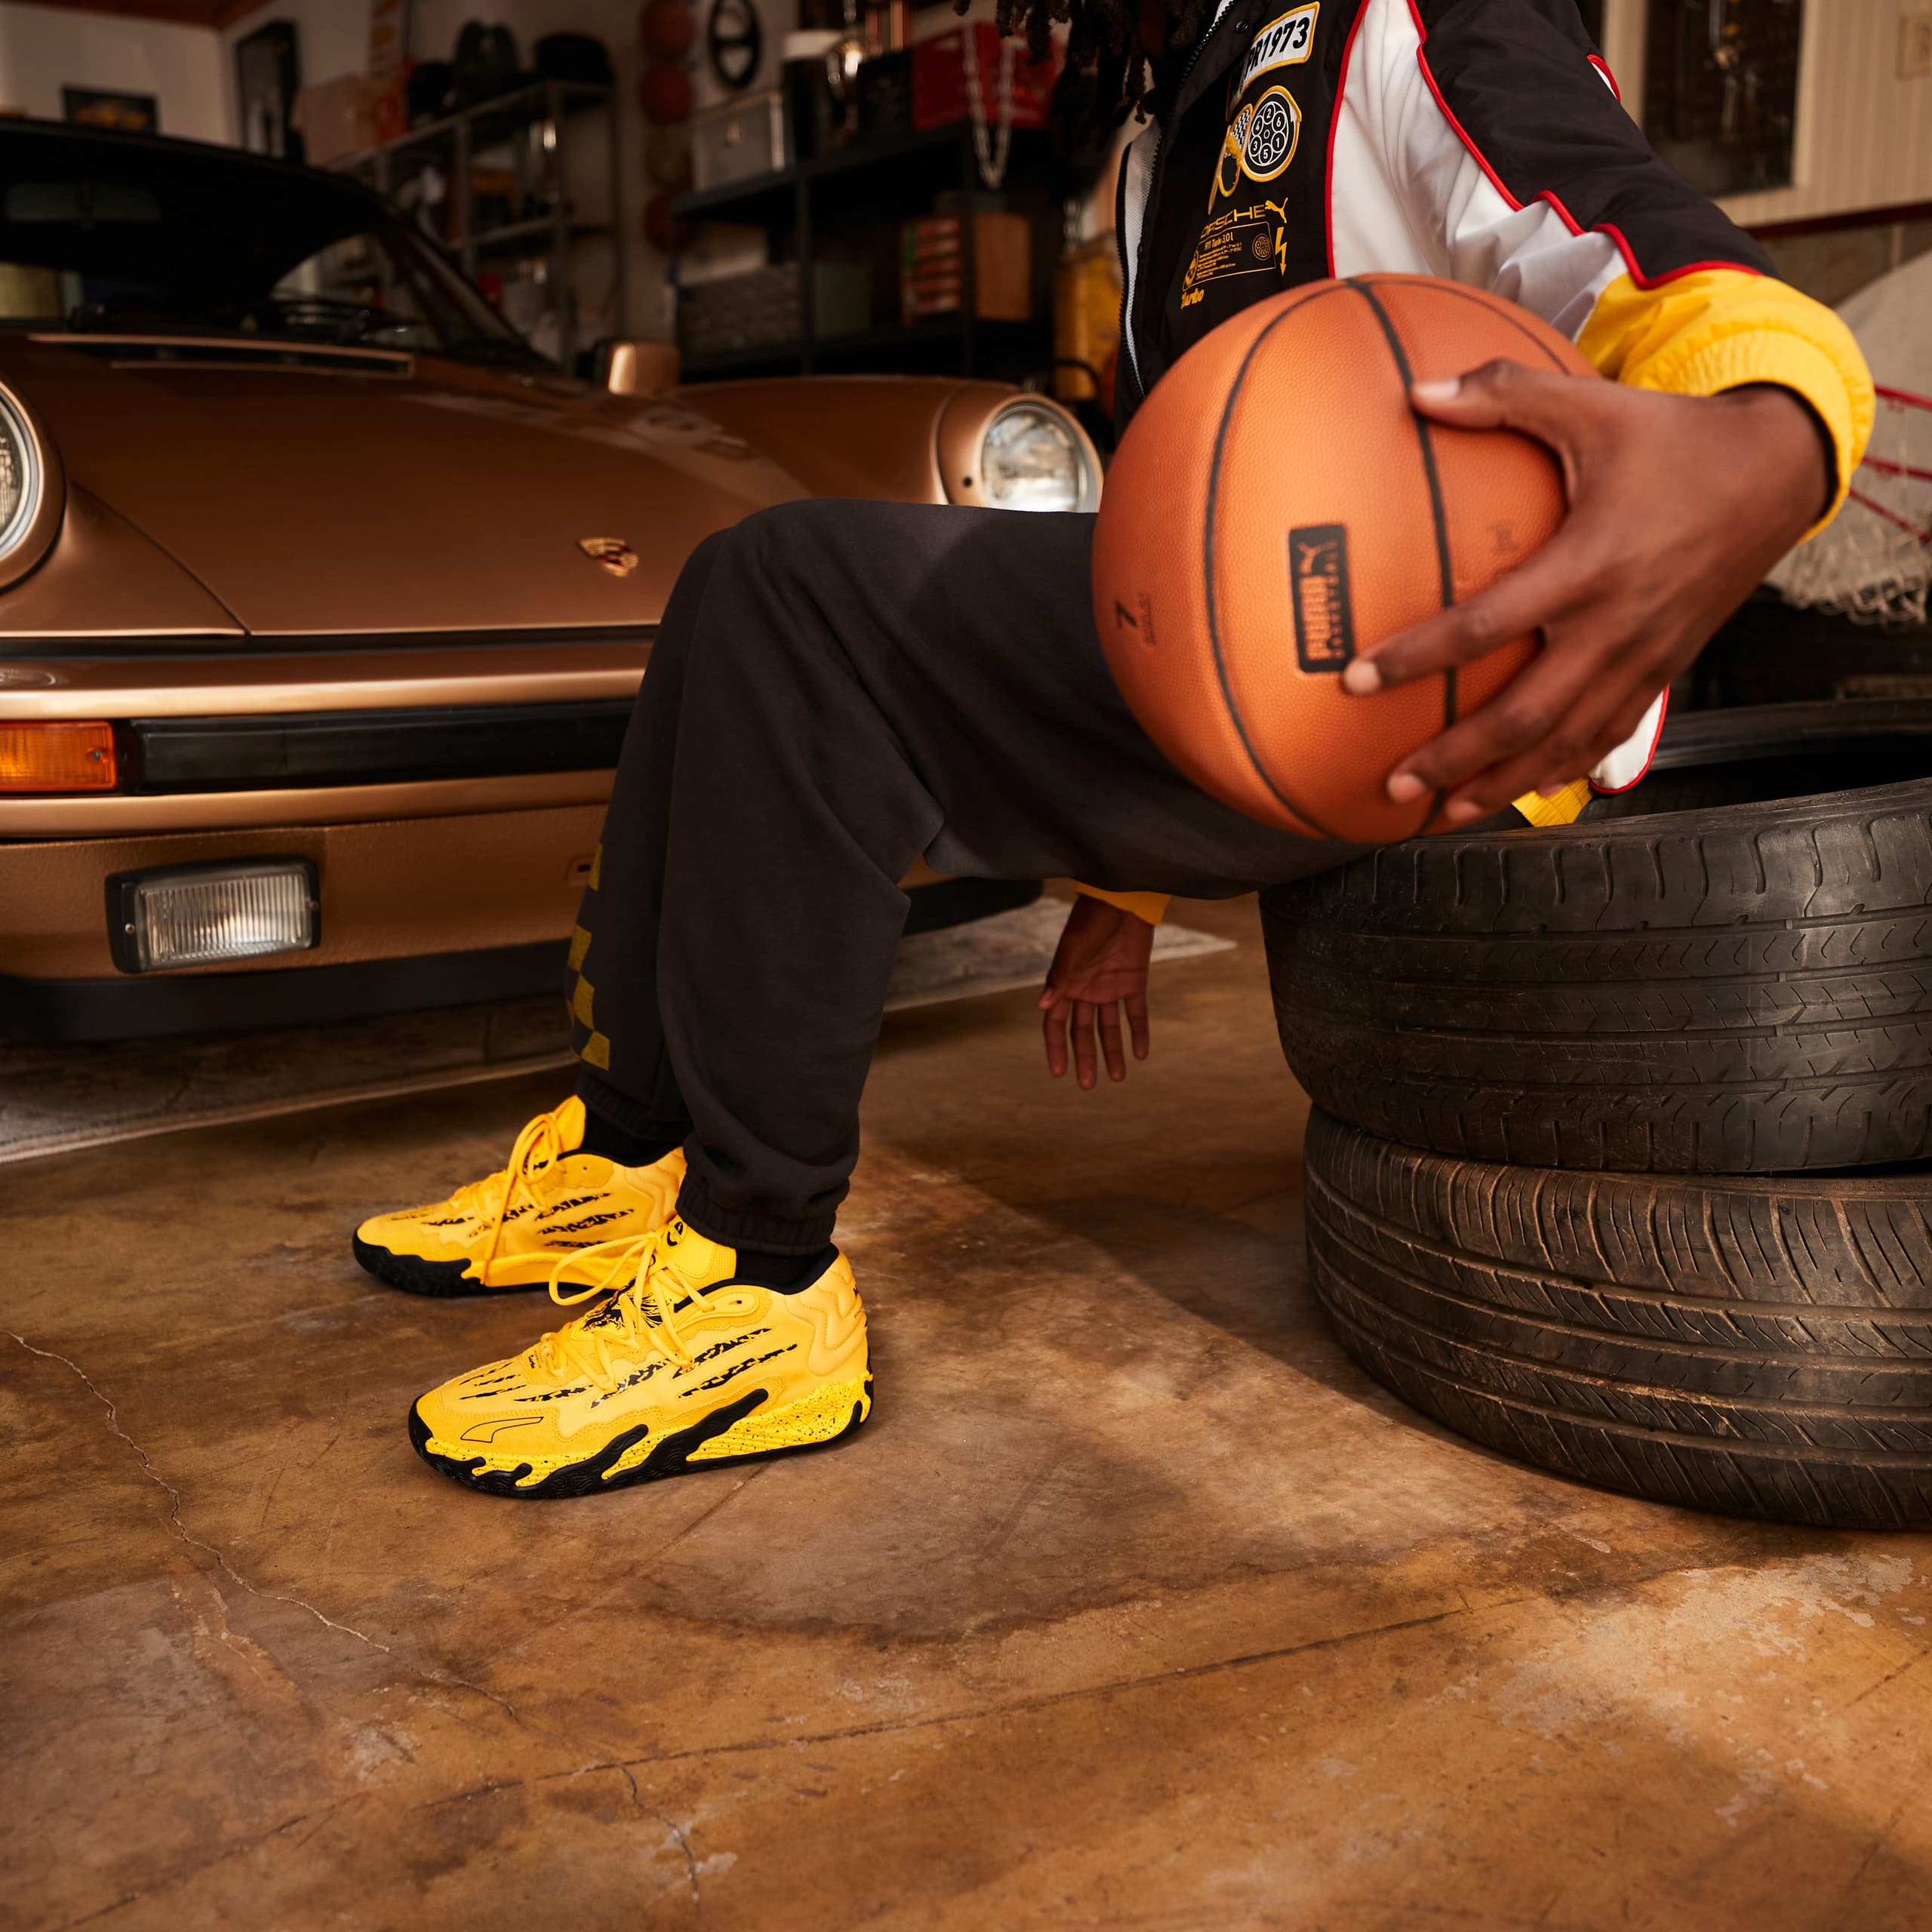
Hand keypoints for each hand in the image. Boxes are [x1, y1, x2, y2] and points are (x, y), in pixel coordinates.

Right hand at [1038, 895, 1153, 1088]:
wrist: (1122, 900)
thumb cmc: (1090, 922)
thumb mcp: (1073, 950)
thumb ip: (1060, 978)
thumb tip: (1043, 1005)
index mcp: (1066, 984)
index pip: (1056, 1024)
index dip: (1057, 1048)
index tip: (1059, 1073)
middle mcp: (1086, 990)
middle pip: (1083, 1032)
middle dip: (1085, 1058)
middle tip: (1087, 1086)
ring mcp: (1110, 987)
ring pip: (1110, 1027)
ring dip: (1113, 1051)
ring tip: (1117, 1077)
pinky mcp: (1135, 981)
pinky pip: (1136, 1012)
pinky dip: (1138, 1032)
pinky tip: (1141, 1054)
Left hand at [1340, 365, 1830, 823]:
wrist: (1777, 475)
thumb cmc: (1677, 440)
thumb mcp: (1593, 407)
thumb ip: (1504, 396)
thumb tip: (1417, 392)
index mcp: (1589, 564)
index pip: (1485, 625)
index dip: (1416, 657)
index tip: (1356, 681)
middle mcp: (1615, 625)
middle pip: (1522, 716)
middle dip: (1453, 758)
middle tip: (1394, 783)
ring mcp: (1643, 658)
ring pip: (1563, 744)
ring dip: (1500, 783)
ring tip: (1444, 811)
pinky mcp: (1663, 672)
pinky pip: (1606, 737)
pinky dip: (1560, 771)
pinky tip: (1521, 790)